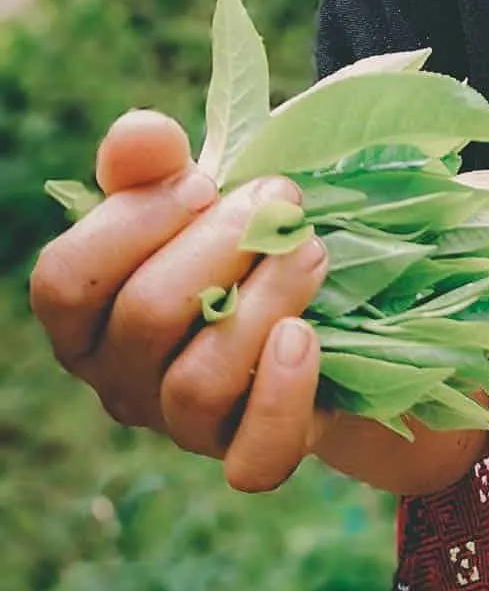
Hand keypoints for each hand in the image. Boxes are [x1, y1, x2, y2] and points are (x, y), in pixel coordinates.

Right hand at [30, 109, 329, 491]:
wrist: (321, 313)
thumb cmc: (233, 248)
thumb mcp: (192, 198)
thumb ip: (151, 162)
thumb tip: (143, 134)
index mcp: (85, 318)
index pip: (64, 281)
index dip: (131, 223)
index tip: (202, 181)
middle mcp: (119, 381)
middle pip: (145, 318)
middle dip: (220, 245)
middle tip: (279, 198)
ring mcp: (180, 427)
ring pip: (198, 384)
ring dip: (264, 303)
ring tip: (311, 248)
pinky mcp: (247, 455)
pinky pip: (253, 457)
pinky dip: (281, 396)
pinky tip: (305, 336)